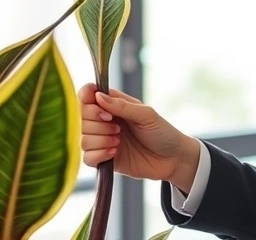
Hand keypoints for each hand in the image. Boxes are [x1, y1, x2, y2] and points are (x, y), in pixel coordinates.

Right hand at [78, 83, 199, 191]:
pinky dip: (98, 154)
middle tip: (117, 127)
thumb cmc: (162, 133)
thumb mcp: (146, 115)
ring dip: (100, 139)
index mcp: (114, 105)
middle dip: (97, 122)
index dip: (86, 97)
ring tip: (119, 141)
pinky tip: (114, 153)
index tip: (97, 103)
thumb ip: (122, 106)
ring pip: (83, 139)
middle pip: (82, 118)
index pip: (87, 96)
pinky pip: (87, 158)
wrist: (173, 160)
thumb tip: (98, 96)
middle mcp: (105, 122)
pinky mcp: (105, 159)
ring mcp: (104, 141)